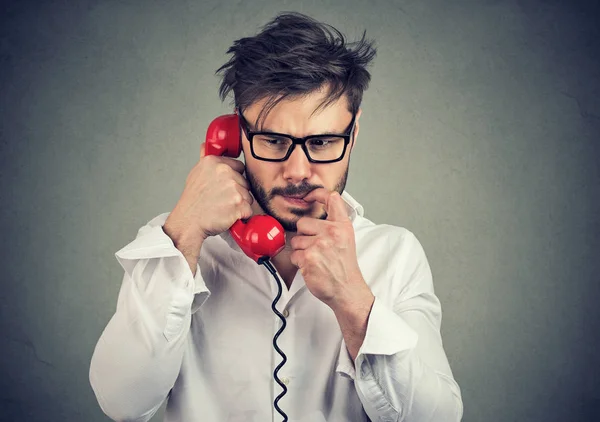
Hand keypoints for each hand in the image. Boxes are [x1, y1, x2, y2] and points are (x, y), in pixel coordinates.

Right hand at [164, 142, 253, 244]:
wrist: (188, 222)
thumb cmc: (193, 202)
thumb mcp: (196, 174)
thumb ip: (205, 158)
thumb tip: (205, 145)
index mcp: (214, 162)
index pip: (239, 166)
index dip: (234, 178)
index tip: (226, 186)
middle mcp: (224, 172)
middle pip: (245, 182)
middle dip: (238, 192)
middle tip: (222, 200)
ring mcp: (233, 188)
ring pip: (248, 197)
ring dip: (239, 205)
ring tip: (223, 208)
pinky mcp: (238, 203)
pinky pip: (248, 210)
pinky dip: (240, 216)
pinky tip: (227, 215)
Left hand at [289, 189, 367, 306]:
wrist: (346, 289)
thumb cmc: (344, 266)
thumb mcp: (346, 239)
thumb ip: (334, 224)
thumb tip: (316, 214)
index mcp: (342, 226)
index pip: (331, 198)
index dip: (317, 193)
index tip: (308, 196)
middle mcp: (332, 232)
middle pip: (302, 223)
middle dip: (305, 235)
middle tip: (317, 248)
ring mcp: (319, 245)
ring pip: (296, 240)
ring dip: (301, 250)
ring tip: (316, 259)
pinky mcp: (308, 257)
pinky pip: (294, 254)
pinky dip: (299, 262)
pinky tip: (312, 266)